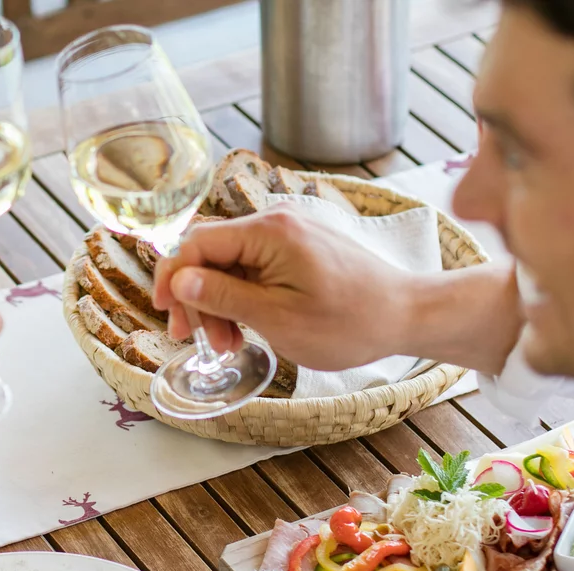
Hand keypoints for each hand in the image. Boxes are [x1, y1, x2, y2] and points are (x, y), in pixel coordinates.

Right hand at [152, 204, 420, 370]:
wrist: (408, 316)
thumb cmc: (349, 322)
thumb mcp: (276, 318)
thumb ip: (223, 297)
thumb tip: (179, 281)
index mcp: (268, 232)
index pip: (197, 243)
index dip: (172, 277)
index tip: (166, 313)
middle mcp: (276, 222)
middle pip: (211, 254)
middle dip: (198, 298)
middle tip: (195, 340)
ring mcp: (289, 235)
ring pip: (231, 265)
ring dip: (220, 303)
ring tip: (229, 345)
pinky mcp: (300, 250)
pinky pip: (255, 268)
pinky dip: (244, 298)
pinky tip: (247, 329)